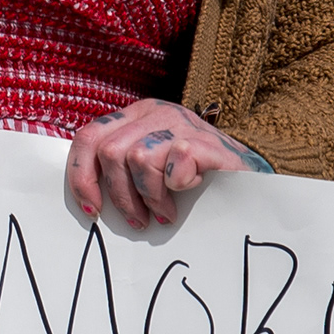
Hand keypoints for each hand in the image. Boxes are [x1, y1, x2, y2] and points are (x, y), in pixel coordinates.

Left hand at [66, 99, 261, 230]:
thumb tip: (86, 201)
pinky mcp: (204, 140)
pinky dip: (175, 186)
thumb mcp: (153, 166)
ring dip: (149, 196)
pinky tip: (188, 192)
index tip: (92, 209)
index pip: (89, 138)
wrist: (251, 176)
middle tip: (138, 220)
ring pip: (136, 159)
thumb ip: (122, 170)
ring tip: (165, 213)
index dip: (82, 176)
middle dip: (120, 195)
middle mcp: (155, 112)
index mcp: (136, 117)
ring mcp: (180, 123)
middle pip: (109, 152)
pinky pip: (172, 163)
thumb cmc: (197, 178)